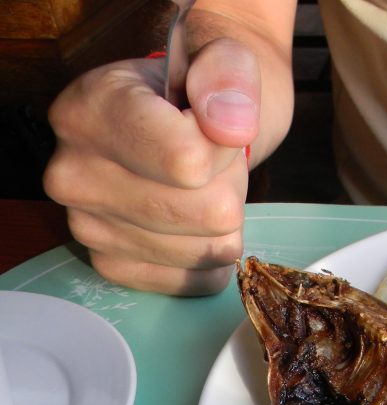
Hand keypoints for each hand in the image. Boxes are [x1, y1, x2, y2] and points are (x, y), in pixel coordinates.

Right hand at [43, 39, 260, 294]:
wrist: (187, 123)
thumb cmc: (202, 91)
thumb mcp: (223, 59)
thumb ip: (228, 78)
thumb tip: (230, 126)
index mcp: (89, 109)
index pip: (188, 161)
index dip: (225, 147)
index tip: (213, 125)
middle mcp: (73, 172)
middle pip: (207, 212)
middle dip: (229, 185)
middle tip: (210, 160)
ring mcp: (87, 226)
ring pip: (208, 248)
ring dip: (224, 220)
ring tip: (198, 184)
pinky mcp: (112, 265)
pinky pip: (196, 280)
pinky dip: (212, 256)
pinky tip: (195, 222)